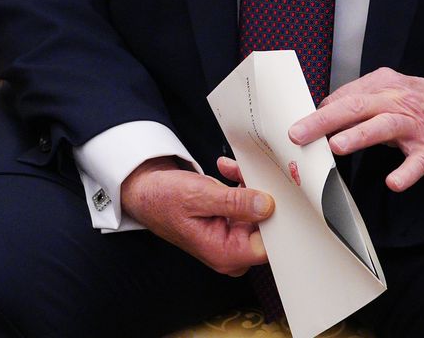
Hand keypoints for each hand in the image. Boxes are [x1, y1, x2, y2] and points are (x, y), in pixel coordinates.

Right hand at [120, 156, 272, 276]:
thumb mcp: (198, 196)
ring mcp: (232, 239)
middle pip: (266, 228)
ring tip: (232, 169)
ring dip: (250, 188)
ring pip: (259, 214)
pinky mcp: (231, 226)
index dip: (278, 220)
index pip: (268, 245)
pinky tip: (228, 172)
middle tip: (253, 172)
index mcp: (224, 253)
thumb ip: (234, 203)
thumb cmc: (163, 198)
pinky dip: (242, 188)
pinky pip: (248, 208)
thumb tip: (267, 206)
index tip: (278, 194)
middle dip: (262, 196)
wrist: (145, 192)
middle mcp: (231, 251)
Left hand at [289, 67, 423, 191]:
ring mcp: (416, 126)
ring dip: (359, 135)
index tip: (294, 127)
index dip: (318, 113)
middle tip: (298, 133)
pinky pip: (418, 162)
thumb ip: (359, 102)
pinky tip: (393, 182)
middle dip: (324, 120)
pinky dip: (406, 172)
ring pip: (384, 126)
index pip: (344, 98)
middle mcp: (396, 102)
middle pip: (356, 106)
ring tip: (336, 146)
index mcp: (382, 86)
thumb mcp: (391, 93)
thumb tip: (320, 115)